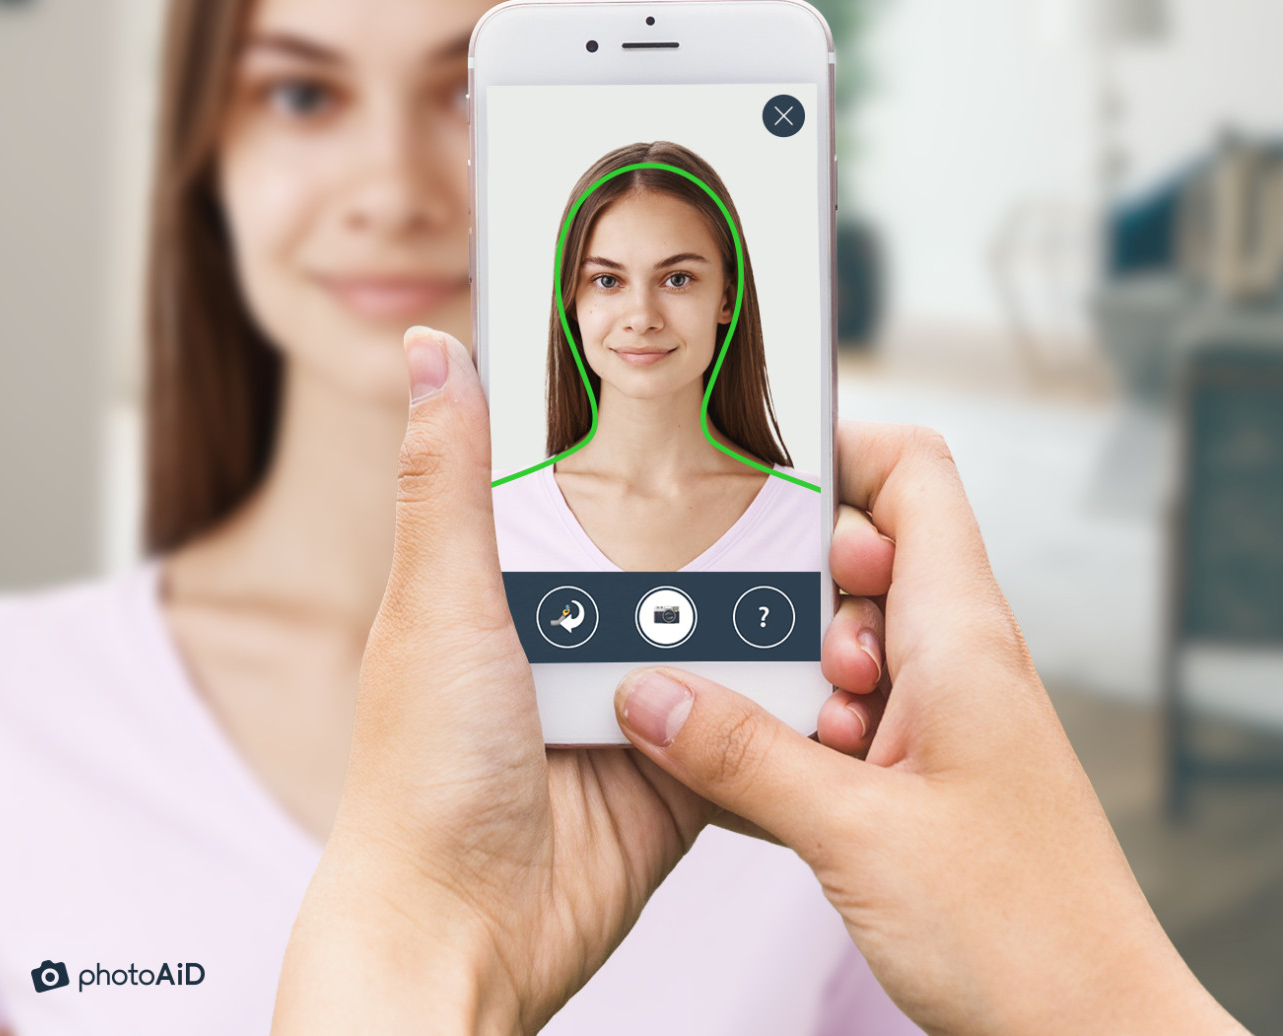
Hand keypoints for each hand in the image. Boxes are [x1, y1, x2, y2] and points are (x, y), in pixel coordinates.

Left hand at [272, 330, 884, 1033]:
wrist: (467, 933)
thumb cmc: (423, 773)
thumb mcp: (439, 600)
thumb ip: (448, 477)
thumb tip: (432, 350)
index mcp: (520, 569)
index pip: (602, 473)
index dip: (665, 430)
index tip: (734, 381)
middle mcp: (581, 619)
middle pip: (686, 539)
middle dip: (757, 513)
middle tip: (833, 484)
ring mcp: (639, 685)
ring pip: (733, 614)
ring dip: (790, 601)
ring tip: (859, 568)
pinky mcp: (686, 751)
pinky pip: (755, 702)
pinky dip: (796, 685)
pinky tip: (843, 655)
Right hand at [614, 424, 1248, 1035]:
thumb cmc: (1027, 937)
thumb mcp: (857, 836)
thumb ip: (743, 757)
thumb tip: (651, 694)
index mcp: (960, 635)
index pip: (911, 474)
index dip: (836, 450)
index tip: (749, 476)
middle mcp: (953, 657)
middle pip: (856, 551)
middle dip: (784, 587)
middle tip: (737, 639)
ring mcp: (938, 713)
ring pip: (839, 636)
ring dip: (785, 673)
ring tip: (764, 730)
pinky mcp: (919, 768)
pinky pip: (841, 710)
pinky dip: (794, 729)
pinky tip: (763, 778)